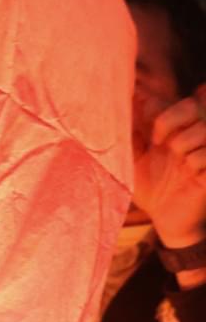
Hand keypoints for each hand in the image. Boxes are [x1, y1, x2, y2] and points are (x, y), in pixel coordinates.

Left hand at [133, 86, 205, 249]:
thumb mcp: (134, 159)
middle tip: (159, 142)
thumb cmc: (151, 188)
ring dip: (183, 144)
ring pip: (202, 130)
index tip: (149, 133)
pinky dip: (196, 163)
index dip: (164, 112)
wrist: (166, 220)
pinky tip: (193, 175)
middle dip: (171, 120)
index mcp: (180, 131)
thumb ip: (131, 132)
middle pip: (193, 106)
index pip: (183, 102)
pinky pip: (205, 156)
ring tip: (178, 161)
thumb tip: (124, 104)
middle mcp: (198, 136)